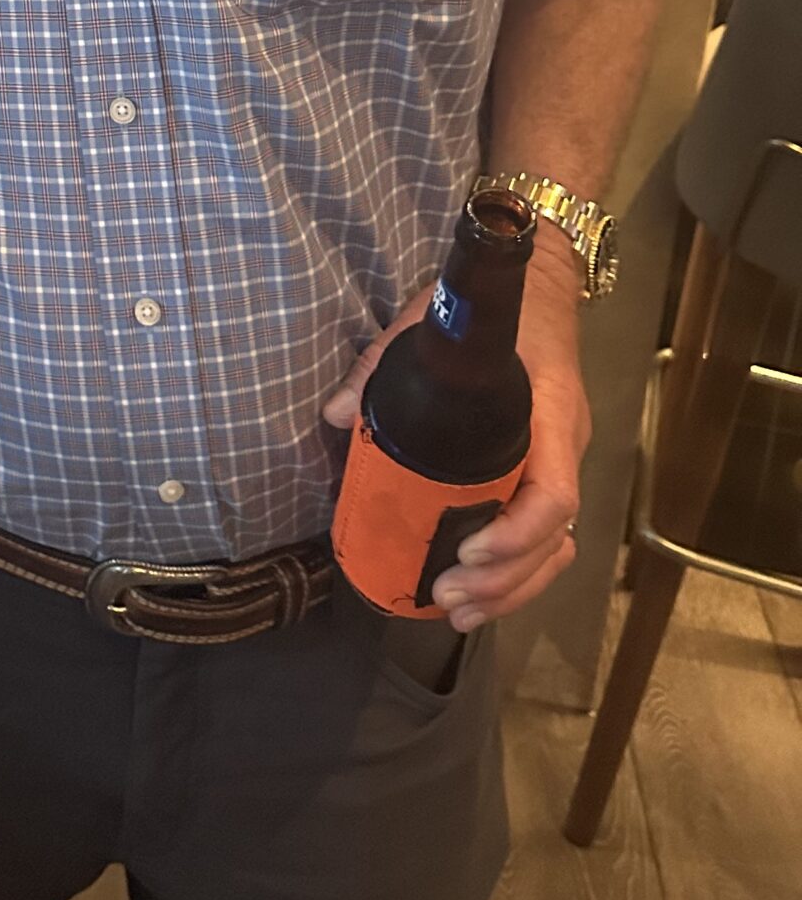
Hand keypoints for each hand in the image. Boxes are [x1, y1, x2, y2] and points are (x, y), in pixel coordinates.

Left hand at [323, 223, 587, 631]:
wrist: (539, 287)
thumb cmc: (485, 307)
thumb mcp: (430, 319)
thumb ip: (381, 365)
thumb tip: (335, 417)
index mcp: (547, 411)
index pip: (554, 492)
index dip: (515, 535)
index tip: (466, 553)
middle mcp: (565, 445)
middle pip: (554, 537)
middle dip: (503, 580)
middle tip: (444, 597)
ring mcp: (562, 461)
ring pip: (555, 546)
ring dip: (510, 589)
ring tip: (456, 612)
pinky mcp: (549, 469)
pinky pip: (546, 535)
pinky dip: (517, 572)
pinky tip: (479, 596)